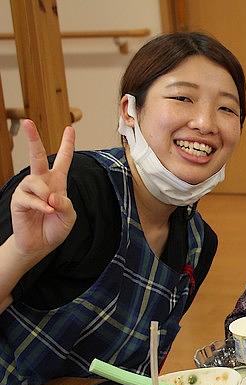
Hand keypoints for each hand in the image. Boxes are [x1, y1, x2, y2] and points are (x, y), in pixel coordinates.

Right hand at [9, 120, 76, 258]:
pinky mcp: (19, 199)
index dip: (67, 145)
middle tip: (27, 122)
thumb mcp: (69, 216)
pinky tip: (46, 211)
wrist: (40, 244)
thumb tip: (52, 194)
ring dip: (45, 194)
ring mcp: (28, 190)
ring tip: (49, 208)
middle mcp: (42, 182)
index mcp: (57, 182)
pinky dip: (40, 205)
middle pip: (37, 156)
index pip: (63, 160)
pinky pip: (29, 197)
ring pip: (35, 180)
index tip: (70, 129)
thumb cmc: (55, 228)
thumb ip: (66, 203)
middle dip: (33, 138)